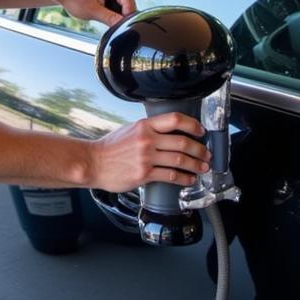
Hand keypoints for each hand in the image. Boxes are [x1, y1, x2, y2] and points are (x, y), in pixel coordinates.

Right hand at [88, 113, 208, 192]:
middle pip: (182, 142)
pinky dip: (184, 179)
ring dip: (195, 164)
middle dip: (199, 149)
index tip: (201, 131)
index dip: (192, 125)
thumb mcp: (130, 129)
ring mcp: (146, 157)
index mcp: (145, 125)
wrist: (93, 163)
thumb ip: (149, 130)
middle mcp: (147, 139)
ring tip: (202, 167)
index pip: (175, 119)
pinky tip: (189, 179)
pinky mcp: (144, 174)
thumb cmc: (110, 148)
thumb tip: (169, 132)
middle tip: (206, 154)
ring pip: (179, 160)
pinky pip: (170, 176)